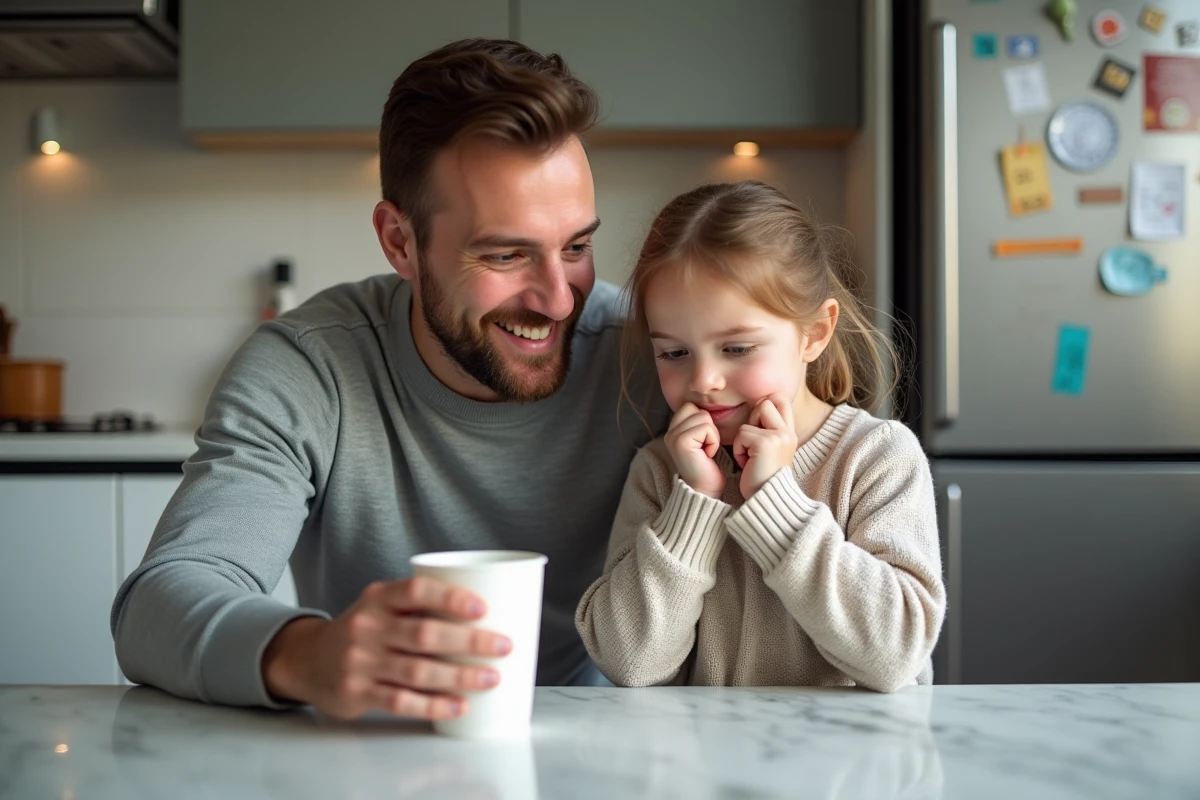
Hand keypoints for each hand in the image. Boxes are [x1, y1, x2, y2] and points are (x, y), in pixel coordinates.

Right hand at [261, 576, 511, 720]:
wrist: (307, 659)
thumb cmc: (362, 630)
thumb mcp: (380, 606)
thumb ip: (418, 606)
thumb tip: (485, 615)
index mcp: (377, 598)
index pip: (416, 591)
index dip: (451, 598)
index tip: (483, 608)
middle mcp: (367, 627)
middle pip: (425, 634)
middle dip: (470, 642)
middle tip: (503, 646)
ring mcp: (360, 661)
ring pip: (418, 671)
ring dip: (460, 676)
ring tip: (491, 678)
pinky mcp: (357, 692)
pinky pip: (402, 701)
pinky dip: (434, 705)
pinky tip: (460, 706)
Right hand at [664, 402, 725, 498]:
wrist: (705, 490)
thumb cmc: (708, 467)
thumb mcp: (701, 439)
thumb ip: (698, 422)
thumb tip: (710, 404)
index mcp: (673, 430)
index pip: (690, 406)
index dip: (703, 422)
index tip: (703, 442)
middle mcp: (669, 432)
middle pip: (696, 409)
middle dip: (708, 426)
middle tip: (705, 446)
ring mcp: (673, 436)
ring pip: (703, 417)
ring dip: (712, 435)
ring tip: (706, 451)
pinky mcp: (681, 442)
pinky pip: (706, 428)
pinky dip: (713, 441)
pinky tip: (707, 455)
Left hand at [733, 395, 798, 498]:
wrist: (766, 501)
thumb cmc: (761, 478)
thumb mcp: (768, 450)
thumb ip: (767, 429)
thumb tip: (757, 405)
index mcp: (790, 433)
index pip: (780, 399)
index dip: (764, 405)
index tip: (756, 426)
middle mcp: (788, 432)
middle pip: (766, 402)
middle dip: (752, 419)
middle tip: (752, 444)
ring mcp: (779, 436)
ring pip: (751, 416)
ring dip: (743, 438)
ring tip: (751, 457)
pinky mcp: (766, 443)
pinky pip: (742, 434)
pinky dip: (739, 450)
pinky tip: (747, 464)